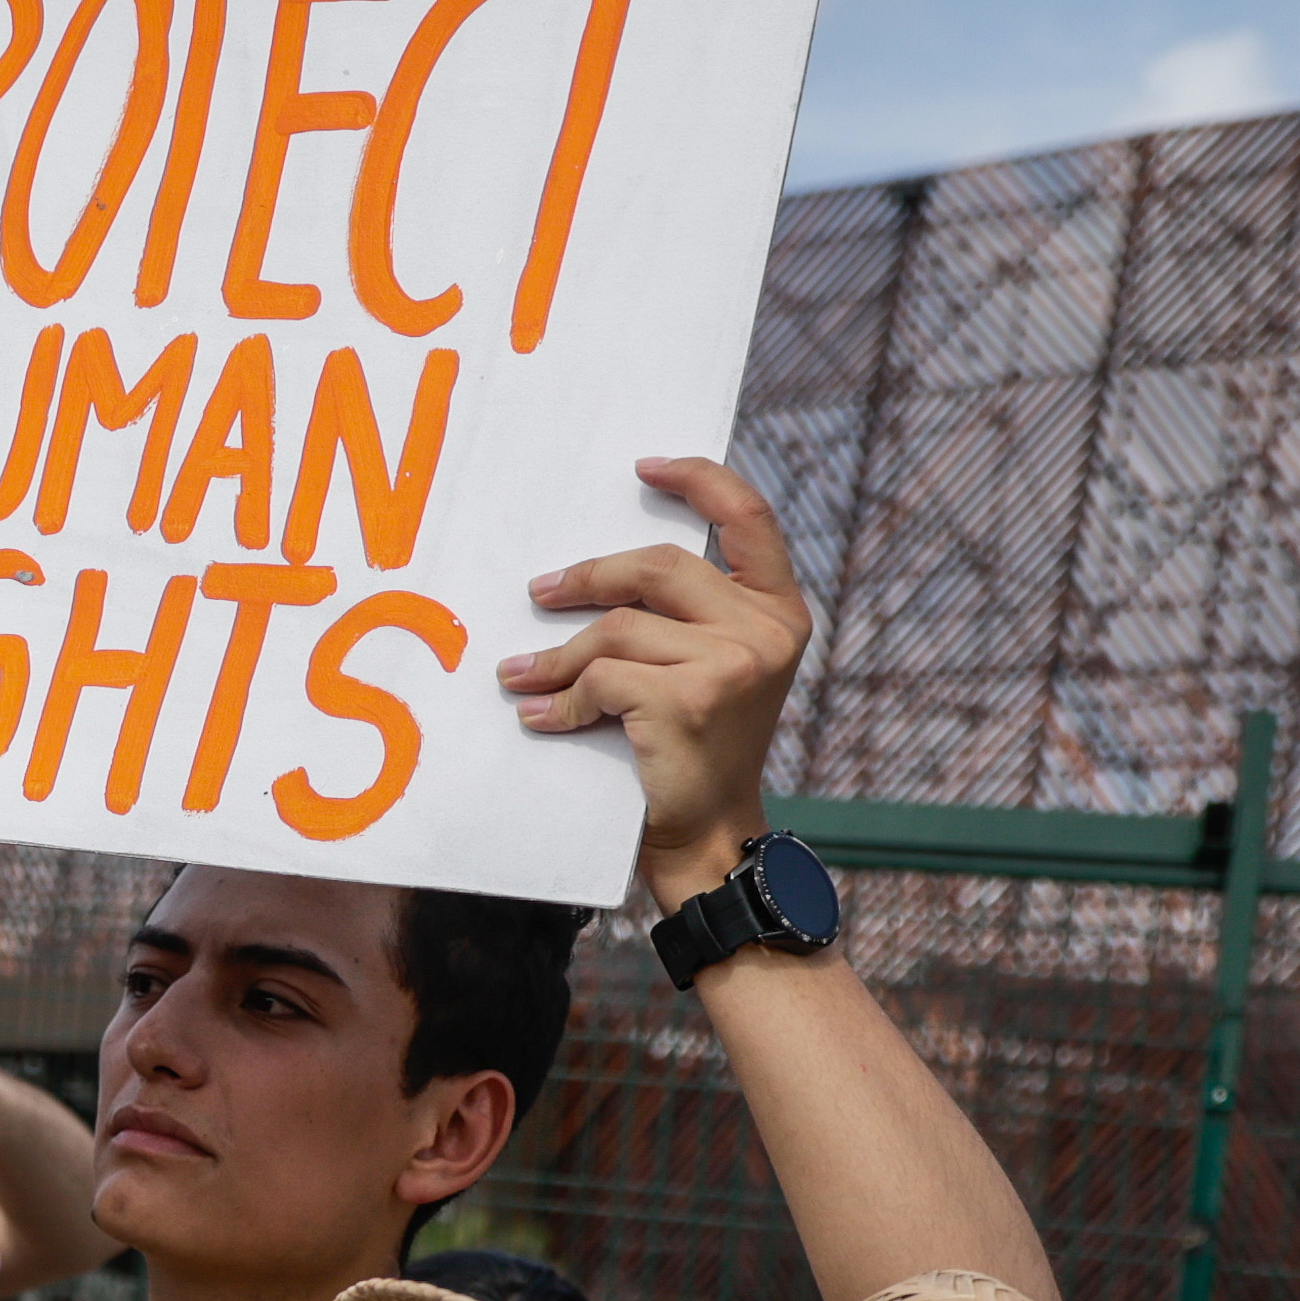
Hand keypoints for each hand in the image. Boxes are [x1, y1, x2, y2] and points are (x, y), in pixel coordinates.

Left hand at [498, 454, 811, 908]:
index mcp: (780, 610)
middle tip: (540, 592)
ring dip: (557, 656)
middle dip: (588, 578)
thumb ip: (688, 616)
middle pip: (658, 567)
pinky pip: (600, 679)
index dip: (698, 480)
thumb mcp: (713, 669)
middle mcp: (767, 629)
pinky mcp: (687, 700)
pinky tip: (541, 720)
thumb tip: (597, 570)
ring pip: (616, 629)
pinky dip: (560, 702)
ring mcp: (732, 664)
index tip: (645, 465)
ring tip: (520, 676)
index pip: (749, 516)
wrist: (705, 835)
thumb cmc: (694, 751)